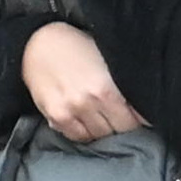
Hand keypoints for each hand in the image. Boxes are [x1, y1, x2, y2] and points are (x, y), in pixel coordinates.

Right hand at [21, 20, 145, 142]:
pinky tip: (86, 122)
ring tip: (104, 119)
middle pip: (115, 132)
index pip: (132, 122)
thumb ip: (123, 85)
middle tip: (121, 119)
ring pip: (97, 137)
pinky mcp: (55, 117)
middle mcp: (88, 103)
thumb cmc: (78, 47)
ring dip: (103, 130)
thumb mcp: (107, 60)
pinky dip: (84, 132)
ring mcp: (70, 112)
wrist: (39, 43)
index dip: (138, 121)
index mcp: (106, 89)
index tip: (140, 119)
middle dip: (121, 126)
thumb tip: (141, 110)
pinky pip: (76, 137)